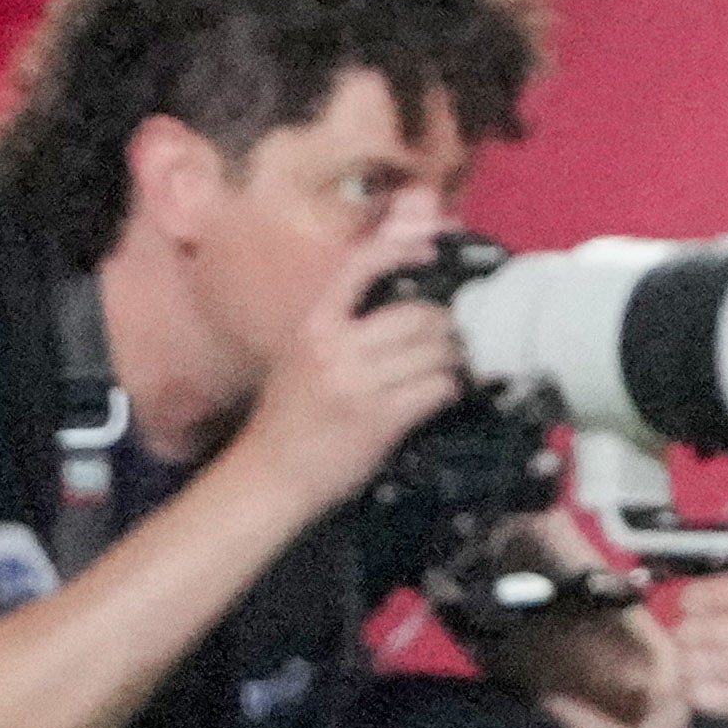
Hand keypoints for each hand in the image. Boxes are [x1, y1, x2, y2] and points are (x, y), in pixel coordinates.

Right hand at [228, 215, 474, 521]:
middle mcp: (334, 348)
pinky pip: (436, 389)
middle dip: (447, 324)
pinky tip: (445, 393)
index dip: (400, 251)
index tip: (429, 252)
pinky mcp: (379, 419)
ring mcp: (357, 384)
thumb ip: (343, 327)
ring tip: (455, 365)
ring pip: (435, 351)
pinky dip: (449, 389)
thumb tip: (403, 301)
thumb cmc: (289, 416)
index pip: (359, 267)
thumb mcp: (303, 356)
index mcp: (313, 325)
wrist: (269, 476)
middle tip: (458, 334)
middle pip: (418, 315)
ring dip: (454, 359)